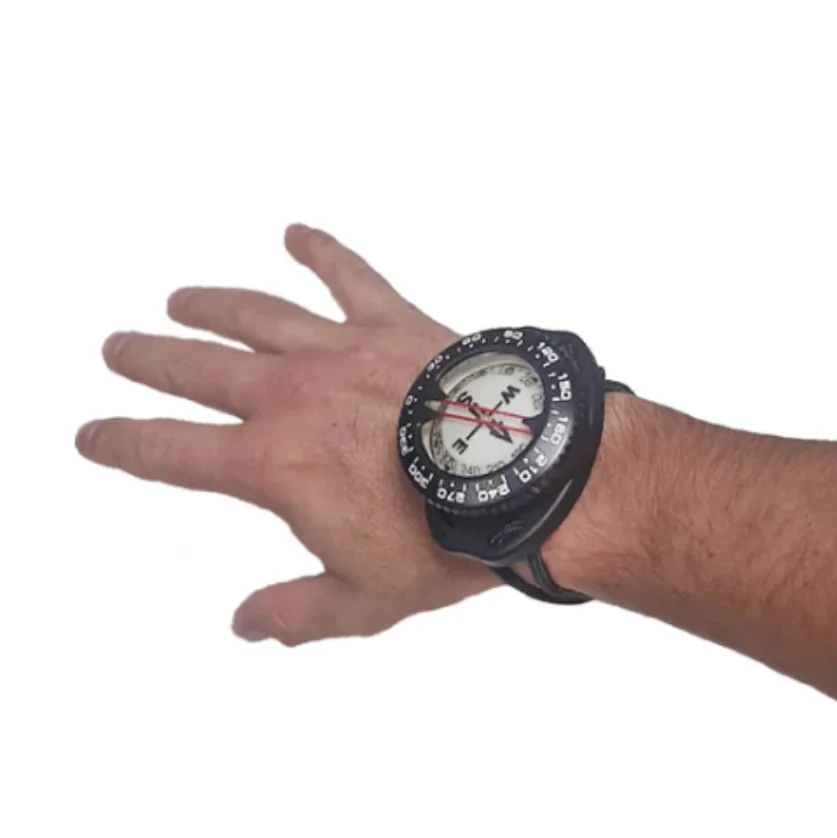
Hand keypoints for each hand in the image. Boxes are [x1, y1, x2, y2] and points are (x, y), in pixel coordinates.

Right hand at [75, 224, 499, 644]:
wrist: (523, 479)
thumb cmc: (447, 539)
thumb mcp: (364, 599)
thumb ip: (298, 612)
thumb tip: (246, 624)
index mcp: (274, 463)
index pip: (171, 452)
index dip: (123, 443)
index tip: (92, 433)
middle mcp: (292, 394)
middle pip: (197, 368)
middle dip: (150, 359)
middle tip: (119, 348)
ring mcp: (341, 349)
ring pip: (255, 314)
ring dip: (211, 305)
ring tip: (180, 298)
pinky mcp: (394, 321)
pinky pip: (348, 275)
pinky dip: (320, 251)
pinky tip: (295, 232)